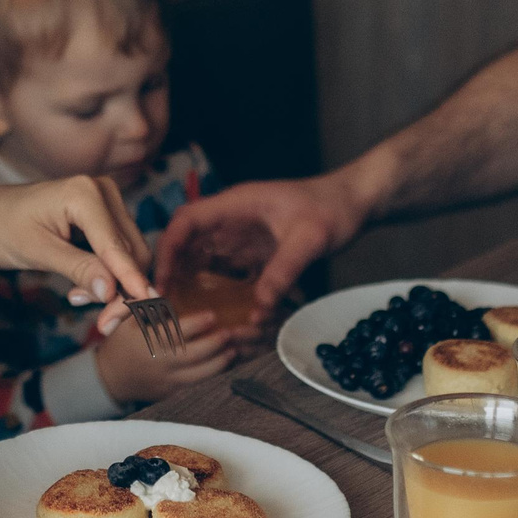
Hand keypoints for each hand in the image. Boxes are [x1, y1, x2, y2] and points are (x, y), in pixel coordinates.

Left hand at [0, 176, 156, 335]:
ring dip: (114, 286)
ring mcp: (106, 202)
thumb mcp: (36, 252)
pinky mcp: (105, 216)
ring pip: (130, 255)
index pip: (117, 246)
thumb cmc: (1, 227)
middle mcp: (103, 191)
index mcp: (85, 192)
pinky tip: (83, 290)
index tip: (147, 307)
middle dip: (122, 290)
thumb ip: (77, 268)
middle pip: (131, 252)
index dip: (131, 280)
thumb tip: (111, 291)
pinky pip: (119, 252)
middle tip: (103, 324)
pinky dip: (108, 276)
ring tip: (78, 299)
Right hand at [94, 310, 244, 404]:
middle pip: (193, 356)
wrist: (110, 379)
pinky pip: (196, 384)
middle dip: (215, 344)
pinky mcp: (172, 393)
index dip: (197, 324)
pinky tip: (224, 364)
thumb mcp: (125, 321)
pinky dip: (212, 375)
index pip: (177, 332)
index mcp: (148, 343)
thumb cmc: (121, 344)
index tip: (212, 315)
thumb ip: (142, 305)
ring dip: (219, 363)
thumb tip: (160, 290)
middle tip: (230, 333)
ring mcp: (167, 381)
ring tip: (233, 351)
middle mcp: (160, 363)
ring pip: (199, 375)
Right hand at [156, 174, 368, 312]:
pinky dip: (216, 290)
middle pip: (187, 242)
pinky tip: (216, 314)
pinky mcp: (254, 251)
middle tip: (164, 307)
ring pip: (203, 258)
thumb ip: (284, 271)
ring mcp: (242, 235)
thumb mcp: (310, 240)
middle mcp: (232, 219)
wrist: (355, 202)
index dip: (168, 250)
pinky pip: (226, 271)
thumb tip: (259, 309)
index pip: (186, 221)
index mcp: (237, 205)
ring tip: (182, 315)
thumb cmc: (333, 209)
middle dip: (172, 272)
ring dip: (190, 283)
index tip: (162, 281)